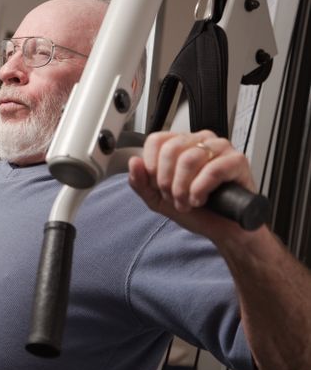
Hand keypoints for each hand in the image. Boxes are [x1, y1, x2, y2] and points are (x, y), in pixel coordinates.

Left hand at [128, 130, 255, 238]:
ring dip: (183, 188)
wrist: (222, 229)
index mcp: (180, 144)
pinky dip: (200, 190)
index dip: (152, 166)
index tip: (157, 185)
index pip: (156, 140)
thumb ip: (140, 182)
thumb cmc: (196, 210)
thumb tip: (134, 162)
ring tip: (187, 203)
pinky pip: (212, 170)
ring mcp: (220, 148)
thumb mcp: (158, 199)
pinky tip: (200, 199)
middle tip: (174, 198)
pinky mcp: (237, 160)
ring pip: (189, 159)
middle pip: (171, 149)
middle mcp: (200, 141)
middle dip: (167, 181)